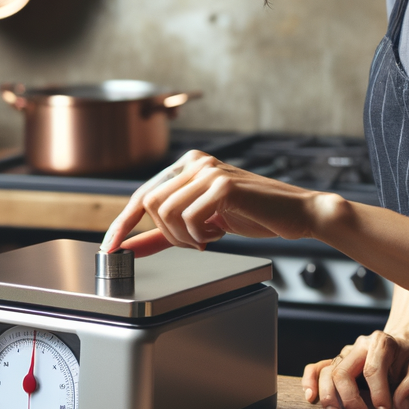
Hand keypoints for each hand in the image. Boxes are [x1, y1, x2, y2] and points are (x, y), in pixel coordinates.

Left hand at [101, 150, 336, 256]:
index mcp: (188, 164)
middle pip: (151, 204)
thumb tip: (129, 247)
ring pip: (166, 212)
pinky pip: (190, 218)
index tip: (111, 247)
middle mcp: (197, 161)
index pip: (142, 194)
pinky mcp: (224, 185)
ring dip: (185, 236)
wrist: (298, 214)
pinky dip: (200, 234)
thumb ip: (163, 234)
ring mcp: (210, 170)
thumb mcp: (200, 224)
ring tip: (211, 235)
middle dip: (167, 233)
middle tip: (195, 241)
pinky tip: (221, 231)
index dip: (123, 223)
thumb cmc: (255, 215)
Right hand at [303, 330, 408, 408]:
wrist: (403, 346)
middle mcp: (359, 345)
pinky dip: (310, 381)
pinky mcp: (337, 362)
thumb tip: (398, 407)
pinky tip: (311, 398)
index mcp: (381, 343)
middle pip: (343, 371)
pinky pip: (317, 368)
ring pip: (327, 372)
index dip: (378, 394)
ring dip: (329, 397)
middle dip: (349, 399)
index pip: (373, 369)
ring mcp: (346, 354)